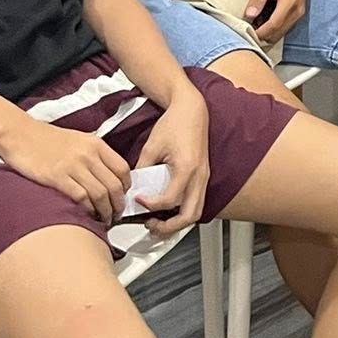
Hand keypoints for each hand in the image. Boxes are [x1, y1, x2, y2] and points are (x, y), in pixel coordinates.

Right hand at [0, 113, 132, 224]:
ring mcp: (73, 166)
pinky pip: (80, 198)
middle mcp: (88, 154)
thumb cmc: (47, 139)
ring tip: (104, 221)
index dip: (126, 188)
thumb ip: (95, 155)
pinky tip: (86, 216)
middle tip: (116, 216)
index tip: (122, 198)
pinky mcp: (57, 177)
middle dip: (118, 205)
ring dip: (105, 212)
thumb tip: (108, 178)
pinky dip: (87, 211)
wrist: (20, 134)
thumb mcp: (78, 140)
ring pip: (100, 195)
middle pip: (114, 185)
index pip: (122, 169)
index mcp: (96, 144)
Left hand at [133, 84, 209, 233]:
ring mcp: (203, 178)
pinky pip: (196, 202)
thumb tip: (134, 189)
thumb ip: (142, 170)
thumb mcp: (152, 146)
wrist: (191, 110)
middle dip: (169, 227)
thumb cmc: (174, 123)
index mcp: (186, 168)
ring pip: (196, 213)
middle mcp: (199, 176)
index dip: (151, 205)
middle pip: (189, 215)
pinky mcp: (203, 177)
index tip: (138, 201)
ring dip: (178, 223)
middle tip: (150, 226)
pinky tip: (168, 211)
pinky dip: (183, 212)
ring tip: (159, 223)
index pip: (169, 200)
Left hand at [244, 0, 309, 42]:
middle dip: (262, 37)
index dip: (259, 33)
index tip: (247, 34)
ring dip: (267, 34)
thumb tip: (248, 16)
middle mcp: (297, 12)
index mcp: (290, 3)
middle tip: (247, 33)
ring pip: (281, 33)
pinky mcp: (297, 15)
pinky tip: (263, 23)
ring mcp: (299, 14)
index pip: (273, 26)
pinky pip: (284, 28)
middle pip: (277, 34)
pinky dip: (273, 30)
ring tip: (254, 27)